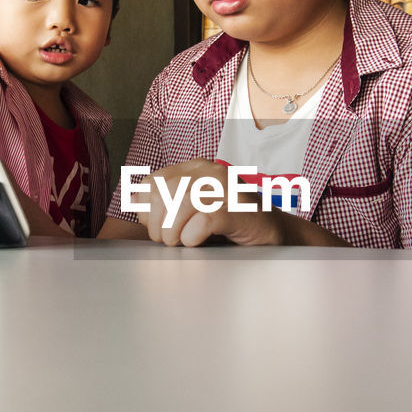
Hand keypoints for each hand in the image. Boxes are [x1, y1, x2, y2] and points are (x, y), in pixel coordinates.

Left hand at [138, 160, 285, 247]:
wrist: (275, 234)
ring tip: (182, 243)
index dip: (147, 209)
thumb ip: (166, 205)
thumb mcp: (193, 211)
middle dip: (157, 223)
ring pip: (179, 202)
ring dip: (173, 232)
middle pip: (162, 191)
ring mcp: (225, 188)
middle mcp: (209, 171)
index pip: (151, 182)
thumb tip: (137, 206)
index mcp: (195, 168)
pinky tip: (201, 241)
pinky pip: (201, 220)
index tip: (157, 227)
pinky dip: (193, 237)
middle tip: (168, 241)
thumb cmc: (230, 226)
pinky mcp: (237, 209)